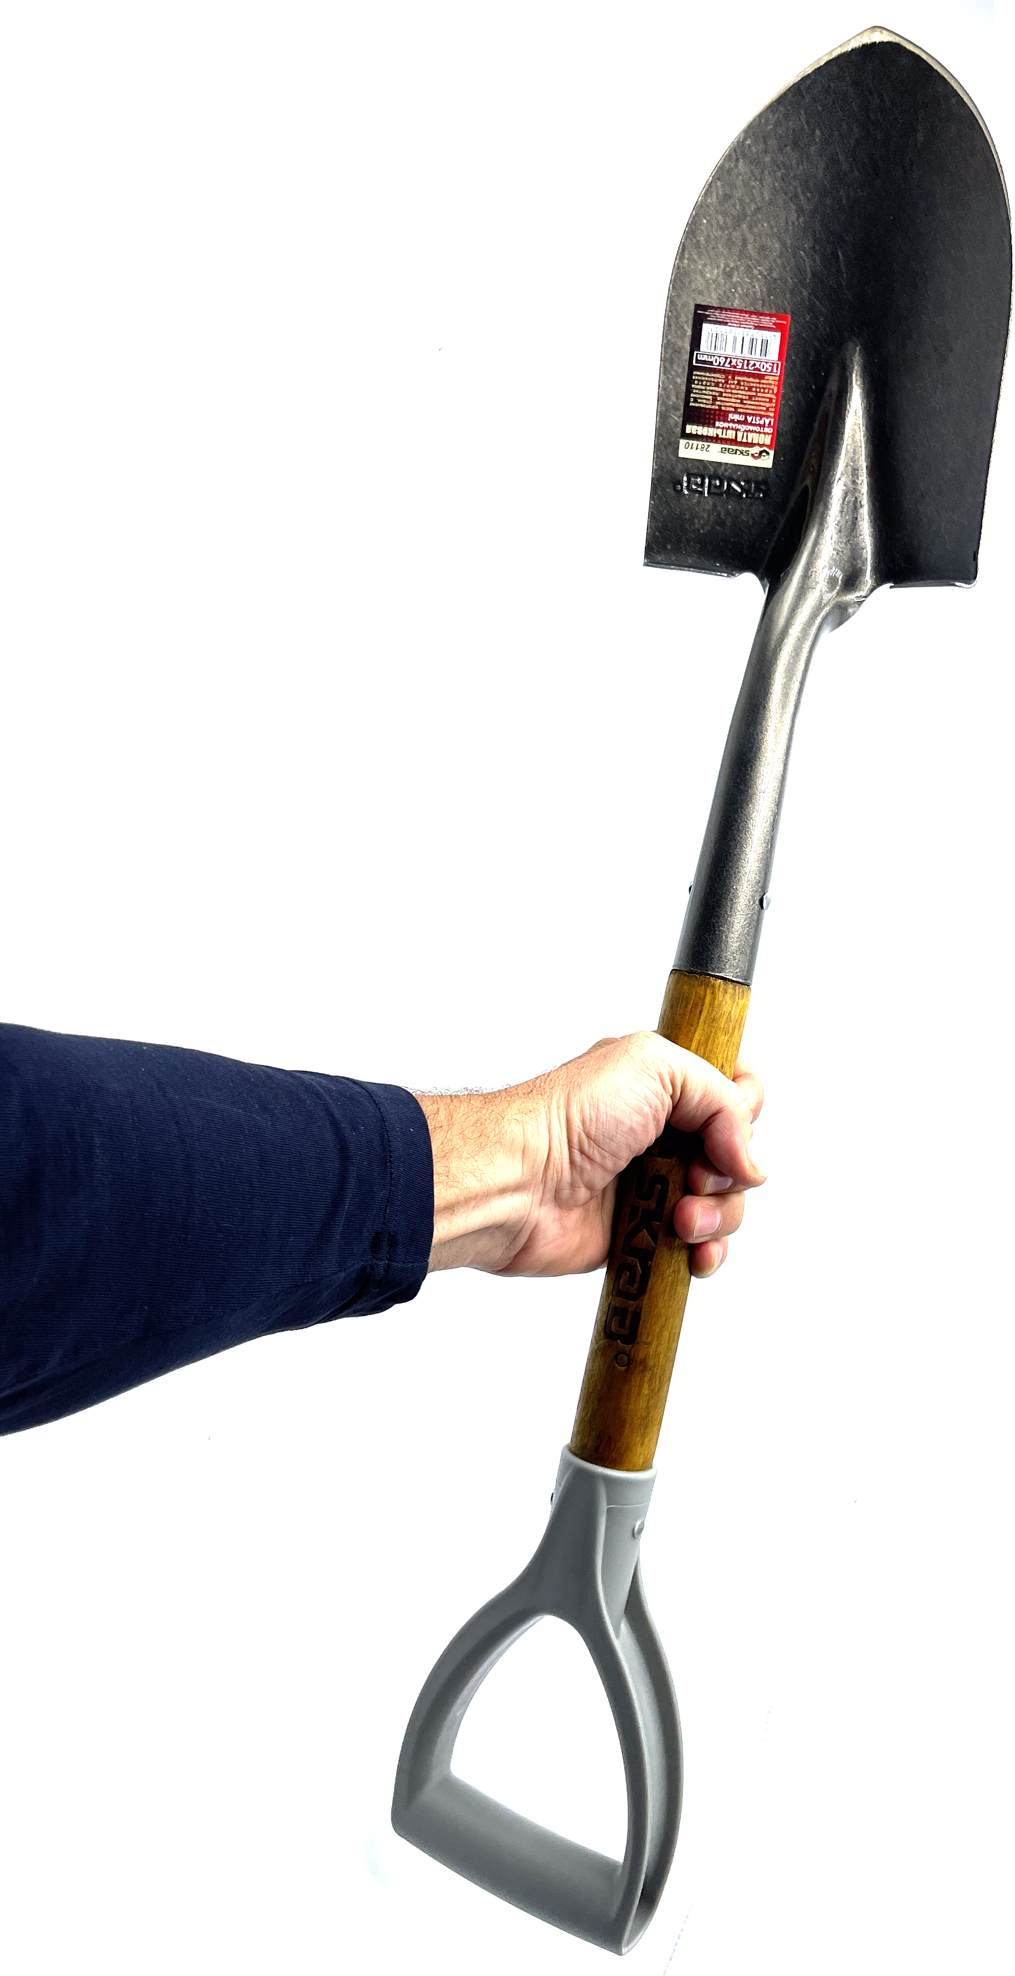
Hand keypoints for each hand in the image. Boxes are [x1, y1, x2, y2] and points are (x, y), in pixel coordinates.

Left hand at [416, 1032, 764, 1277]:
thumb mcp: (658, 1067)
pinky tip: (689, 1251)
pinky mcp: (645, 1233)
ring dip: (717, 1214)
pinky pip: (700, 1247)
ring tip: (680, 1218)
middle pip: (740, 1153)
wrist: (519, 1182)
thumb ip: (723, 1099)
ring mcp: (656, 1184)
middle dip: (732, 1169)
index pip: (737, 1089)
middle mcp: (664, 1133)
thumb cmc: (569, 1116)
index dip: (745, 1107)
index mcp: (665, 1083)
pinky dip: (706, 1251)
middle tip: (695, 1175)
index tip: (728, 1122)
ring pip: (726, 1204)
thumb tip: (751, 1160)